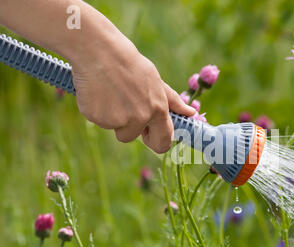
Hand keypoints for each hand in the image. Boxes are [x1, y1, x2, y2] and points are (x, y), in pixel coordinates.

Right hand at [71, 36, 194, 152]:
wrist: (99, 50)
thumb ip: (172, 101)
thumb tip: (190, 113)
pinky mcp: (97, 117)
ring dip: (110, 116)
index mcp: (157, 109)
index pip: (163, 141)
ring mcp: (118, 119)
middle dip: (128, 130)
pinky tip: (97, 91)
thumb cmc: (129, 64)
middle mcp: (140, 118)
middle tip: (122, 109)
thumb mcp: (155, 80)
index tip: (148, 134)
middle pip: (130, 137)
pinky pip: (97, 120)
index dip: (155, 141)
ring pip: (113, 127)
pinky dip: (96, 109)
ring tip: (109, 92)